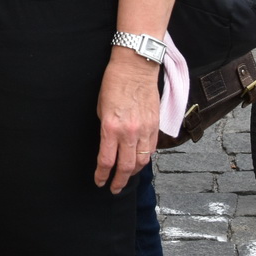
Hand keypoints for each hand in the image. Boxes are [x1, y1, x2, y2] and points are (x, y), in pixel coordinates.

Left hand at [95, 49, 160, 193]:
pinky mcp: (155, 125)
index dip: (102, 175)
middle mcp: (129, 132)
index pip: (106, 161)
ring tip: (126, 179)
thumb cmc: (114, 83)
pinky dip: (145, 159)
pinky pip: (151, 149)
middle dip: (119, 181)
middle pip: (125, 167)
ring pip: (141, 162)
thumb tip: (107, 144)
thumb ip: (106, 129)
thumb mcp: (101, 108)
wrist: (135, 66)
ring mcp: (144, 130)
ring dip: (133, 174)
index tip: (99, 182)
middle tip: (114, 188)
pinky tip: (139, 163)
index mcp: (111, 127)